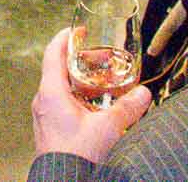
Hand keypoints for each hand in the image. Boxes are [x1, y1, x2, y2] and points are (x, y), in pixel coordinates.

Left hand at [32, 29, 151, 164]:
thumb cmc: (78, 155)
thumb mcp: (108, 128)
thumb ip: (128, 108)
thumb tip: (144, 93)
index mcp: (51, 92)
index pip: (52, 53)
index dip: (65, 38)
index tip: (78, 31)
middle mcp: (43, 101)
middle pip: (57, 70)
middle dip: (79, 61)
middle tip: (100, 58)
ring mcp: (45, 116)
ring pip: (60, 89)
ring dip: (79, 82)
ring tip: (102, 83)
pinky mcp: (50, 130)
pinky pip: (62, 106)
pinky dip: (77, 99)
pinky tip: (96, 109)